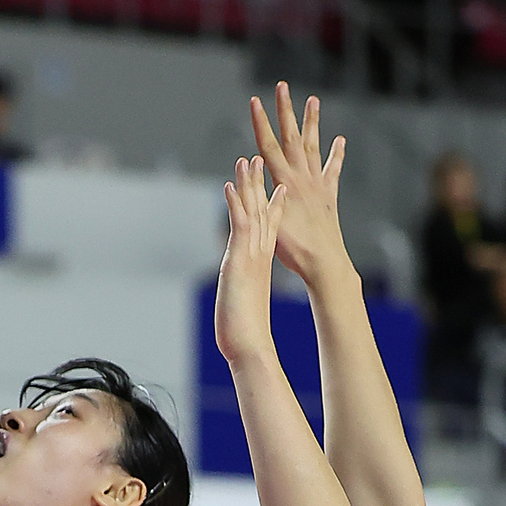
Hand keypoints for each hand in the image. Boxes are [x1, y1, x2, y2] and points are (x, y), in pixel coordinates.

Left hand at [215, 155, 285, 364]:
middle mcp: (259, 256)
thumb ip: (248, 295)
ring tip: (246, 160)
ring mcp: (251, 256)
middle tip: (260, 161)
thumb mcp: (246, 307)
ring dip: (248, 185)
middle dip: (260, 185)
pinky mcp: (241, 260)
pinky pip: (239, 225)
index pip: (269, 229)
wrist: (249, 346)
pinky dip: (235, 204)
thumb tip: (248, 301)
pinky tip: (229, 186)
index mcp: (261, 265)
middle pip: (262, 212)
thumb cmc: (245, 335)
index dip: (273, 206)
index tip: (277, 188)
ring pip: (252, 212)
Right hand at [249, 82, 346, 287]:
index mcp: (284, 181)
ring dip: (312, 122)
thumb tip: (245, 174)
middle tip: (283, 87)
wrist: (324, 261)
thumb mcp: (268, 223)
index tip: (254, 100)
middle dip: (285, 111)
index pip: (268, 145)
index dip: (259, 122)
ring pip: (314, 145)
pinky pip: (333, 169)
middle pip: (291, 136)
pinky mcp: (329, 194)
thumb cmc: (293, 249)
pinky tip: (340, 140)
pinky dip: (336, 154)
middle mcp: (302, 177)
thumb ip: (257, 196)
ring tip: (313, 101)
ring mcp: (317, 183)